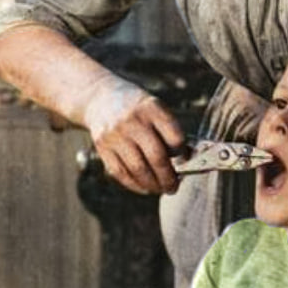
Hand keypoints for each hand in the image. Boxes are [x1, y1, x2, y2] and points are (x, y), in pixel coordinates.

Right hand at [84, 79, 185, 194]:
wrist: (101, 98)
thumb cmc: (138, 110)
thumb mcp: (155, 109)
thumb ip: (169, 131)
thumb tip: (186, 160)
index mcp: (152, 108)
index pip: (175, 137)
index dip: (183, 154)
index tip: (186, 163)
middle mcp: (133, 120)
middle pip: (156, 156)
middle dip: (168, 178)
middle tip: (174, 187)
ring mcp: (115, 134)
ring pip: (138, 169)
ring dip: (153, 185)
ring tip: (161, 189)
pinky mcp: (102, 147)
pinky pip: (121, 173)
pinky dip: (135, 185)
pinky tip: (145, 188)